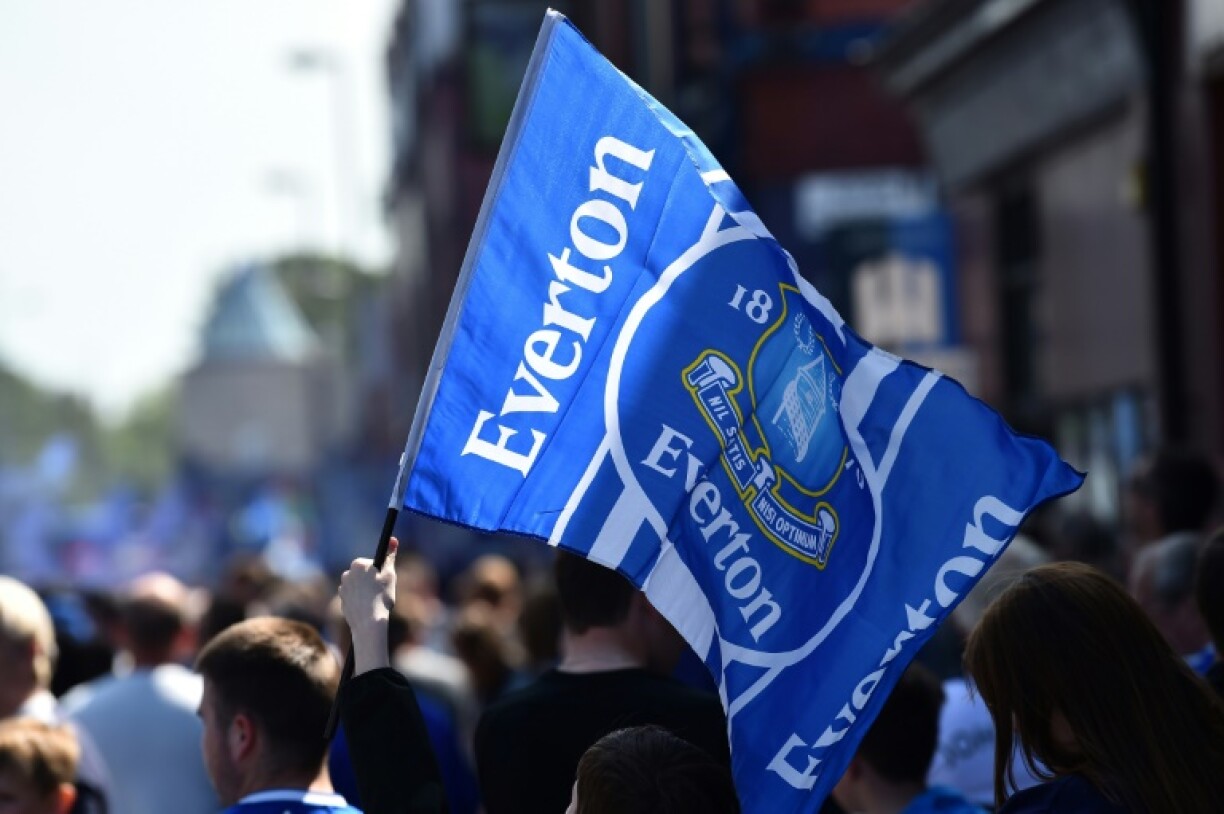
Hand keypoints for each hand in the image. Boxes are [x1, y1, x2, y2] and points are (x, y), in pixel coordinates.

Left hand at [339, 536, 397, 674]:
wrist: (369, 622)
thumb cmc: (382, 596)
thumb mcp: (389, 574)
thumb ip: (390, 556)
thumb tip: (393, 539)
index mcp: (358, 564)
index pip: (372, 563)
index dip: (380, 572)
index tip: (384, 581)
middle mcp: (347, 573)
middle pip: (364, 573)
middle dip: (372, 580)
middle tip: (382, 591)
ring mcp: (343, 587)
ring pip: (358, 585)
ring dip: (365, 590)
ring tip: (375, 600)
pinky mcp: (342, 600)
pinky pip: (353, 596)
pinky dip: (359, 599)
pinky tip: (367, 607)